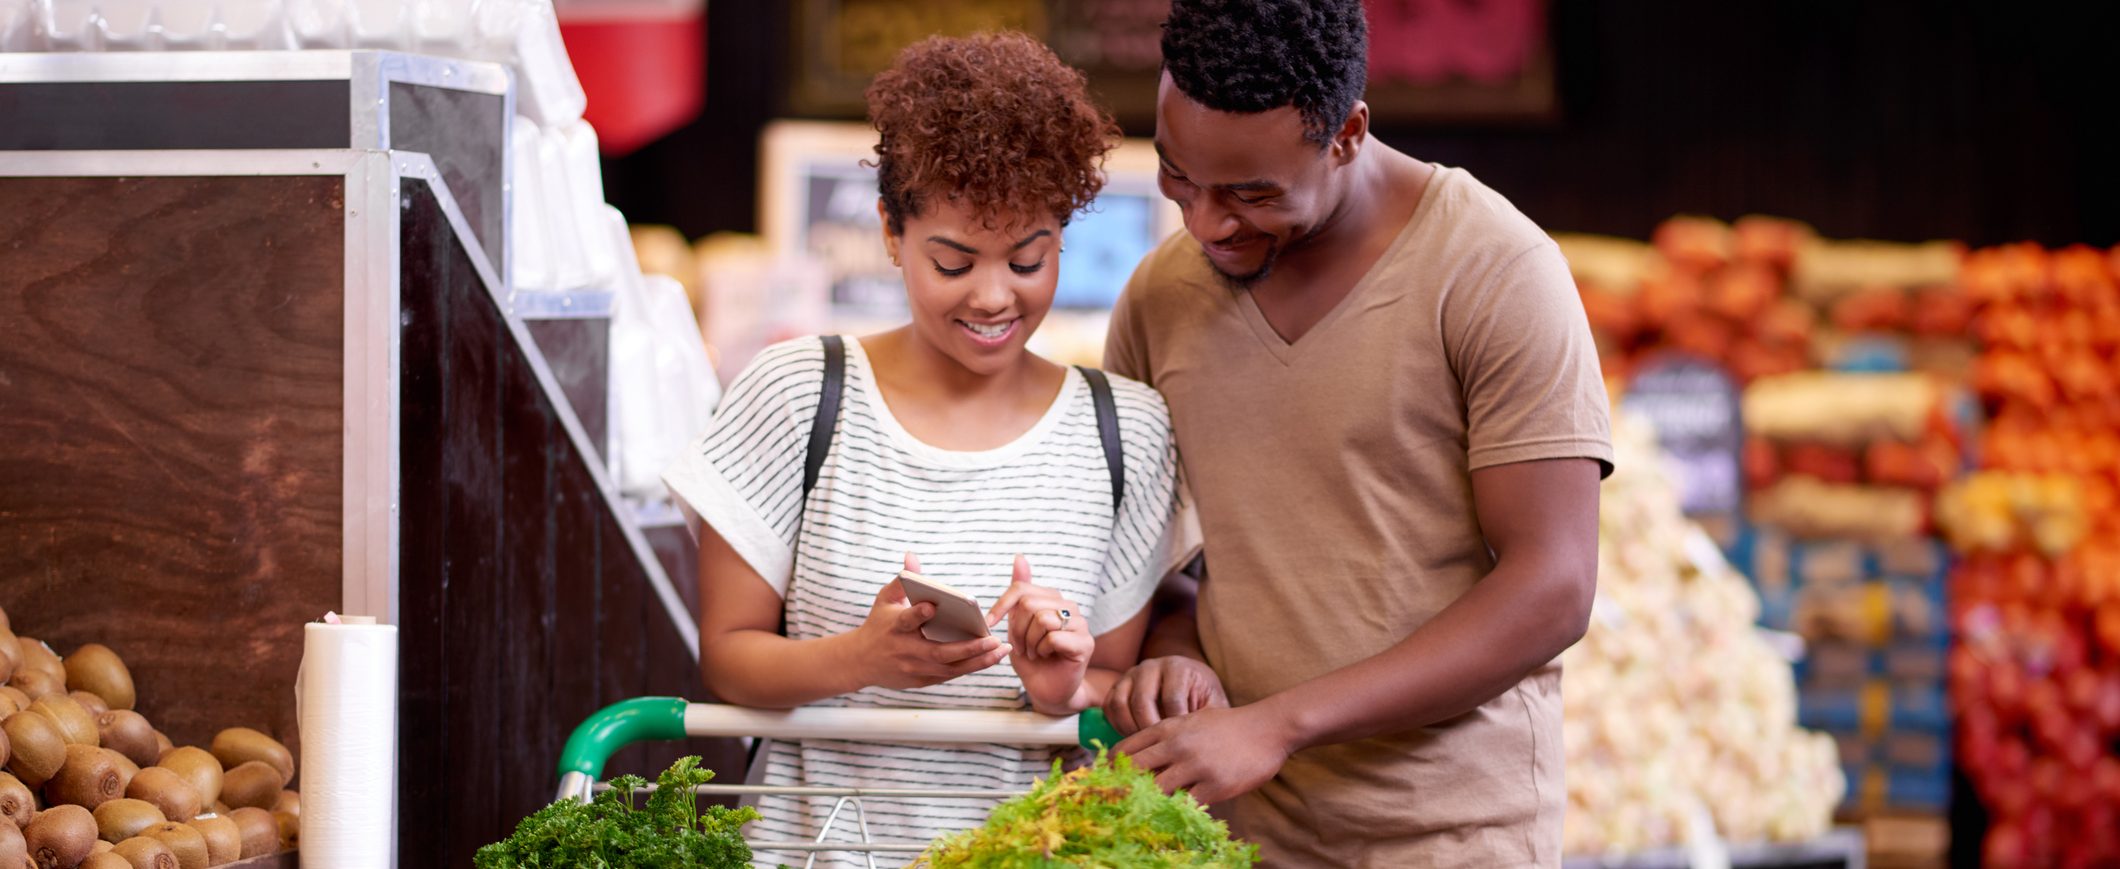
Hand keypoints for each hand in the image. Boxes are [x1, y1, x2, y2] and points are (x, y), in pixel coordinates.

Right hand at [852, 553, 1010, 690]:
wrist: (860, 662)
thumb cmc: (878, 625)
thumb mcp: (885, 600)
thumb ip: (902, 579)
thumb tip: (912, 555)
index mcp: (894, 627)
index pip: (907, 620)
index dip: (918, 613)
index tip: (932, 605)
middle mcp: (905, 650)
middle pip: (939, 651)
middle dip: (967, 647)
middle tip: (992, 638)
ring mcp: (914, 668)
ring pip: (950, 668)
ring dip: (978, 660)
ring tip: (1002, 649)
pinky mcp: (921, 680)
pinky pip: (950, 675)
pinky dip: (971, 667)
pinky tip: (991, 658)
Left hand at [986, 555, 1093, 714]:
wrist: (1047, 689)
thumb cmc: (1032, 658)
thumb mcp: (1018, 624)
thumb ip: (1020, 593)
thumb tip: (1020, 556)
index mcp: (1052, 599)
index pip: (1022, 589)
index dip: (1002, 605)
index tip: (990, 622)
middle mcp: (1069, 607)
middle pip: (1030, 605)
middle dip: (1017, 631)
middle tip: (1021, 647)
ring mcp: (1080, 624)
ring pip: (1042, 620)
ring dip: (1029, 642)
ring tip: (1034, 652)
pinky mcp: (1085, 643)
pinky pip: (1053, 638)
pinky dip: (1042, 650)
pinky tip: (1047, 657)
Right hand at [1102, 656, 1228, 734]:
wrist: (1188, 683)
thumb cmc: (1202, 698)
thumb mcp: (1213, 705)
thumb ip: (1209, 720)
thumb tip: (1201, 745)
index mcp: (1178, 668)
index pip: (1172, 698)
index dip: (1176, 725)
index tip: (1183, 743)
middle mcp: (1151, 666)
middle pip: (1142, 700)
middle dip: (1150, 730)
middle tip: (1160, 750)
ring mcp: (1130, 675)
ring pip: (1120, 703)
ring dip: (1130, 729)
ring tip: (1146, 746)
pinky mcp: (1116, 686)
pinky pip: (1109, 708)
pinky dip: (1118, 727)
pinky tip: (1134, 740)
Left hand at [1116, 704, 1293, 804]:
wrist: (1267, 728)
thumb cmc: (1226, 725)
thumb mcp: (1190, 721)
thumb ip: (1164, 736)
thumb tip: (1137, 758)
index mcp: (1167, 728)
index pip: (1124, 749)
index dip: (1110, 768)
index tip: (1106, 782)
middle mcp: (1177, 746)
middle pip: (1134, 770)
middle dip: (1123, 787)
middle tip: (1119, 801)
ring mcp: (1196, 766)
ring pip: (1157, 791)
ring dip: (1150, 802)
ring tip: (1146, 812)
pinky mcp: (1215, 786)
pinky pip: (1187, 805)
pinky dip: (1179, 811)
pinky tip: (1177, 814)